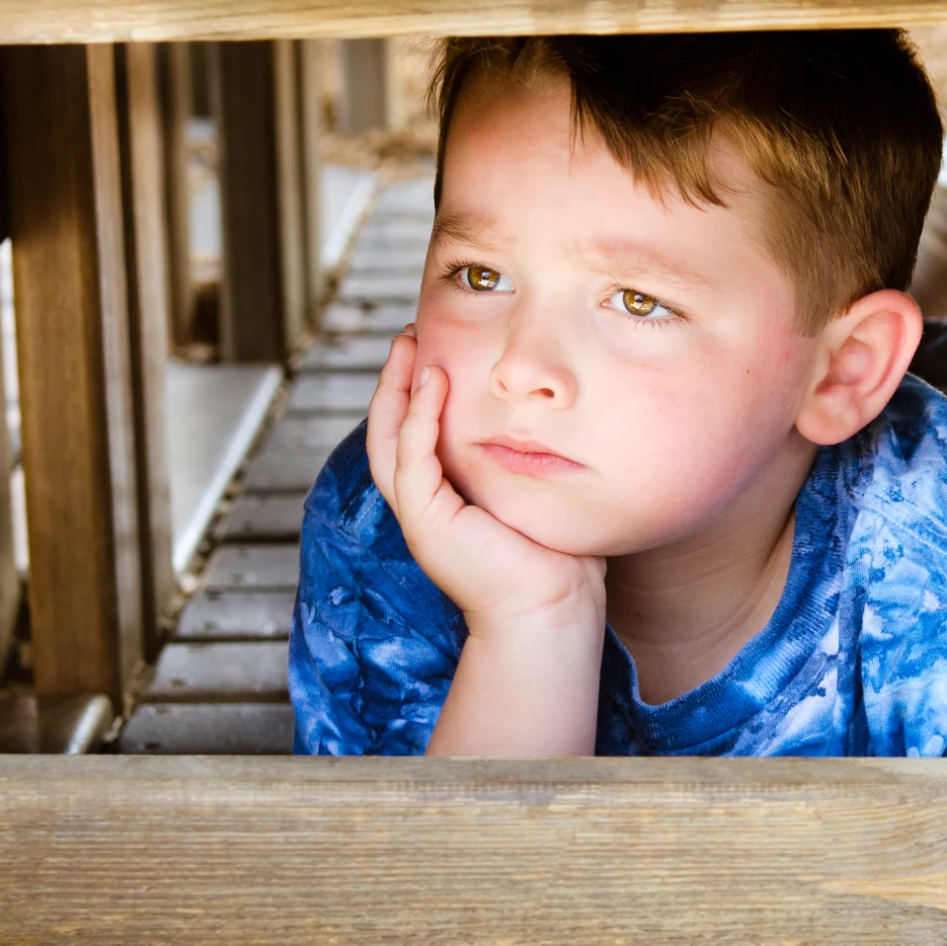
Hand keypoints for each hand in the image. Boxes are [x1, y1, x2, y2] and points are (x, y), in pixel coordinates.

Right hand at [366, 330, 605, 636]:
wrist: (551, 609)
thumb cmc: (557, 560)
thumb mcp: (537, 494)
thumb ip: (528, 462)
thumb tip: (553, 421)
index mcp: (446, 499)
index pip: (415, 435)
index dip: (416, 393)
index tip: (431, 350)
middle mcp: (425, 504)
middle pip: (390, 430)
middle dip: (396, 380)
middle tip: (408, 336)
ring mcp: (421, 514)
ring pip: (389, 438)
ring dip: (396, 389)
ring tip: (408, 346)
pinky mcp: (426, 521)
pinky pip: (412, 457)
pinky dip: (419, 417)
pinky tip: (433, 381)